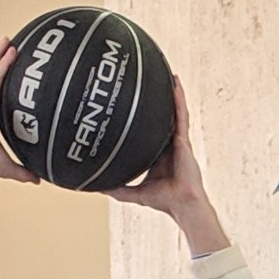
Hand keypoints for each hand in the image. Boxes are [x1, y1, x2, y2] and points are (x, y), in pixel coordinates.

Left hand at [107, 81, 229, 254]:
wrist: (181, 204)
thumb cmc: (163, 200)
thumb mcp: (132, 192)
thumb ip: (115, 188)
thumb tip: (94, 187)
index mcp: (156, 153)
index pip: (147, 130)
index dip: (142, 116)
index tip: (131, 102)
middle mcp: (167, 144)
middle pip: (161, 116)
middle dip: (158, 99)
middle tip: (148, 80)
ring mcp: (177, 140)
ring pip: (173, 111)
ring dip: (171, 92)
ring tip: (166, 74)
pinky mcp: (184, 140)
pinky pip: (181, 115)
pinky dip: (179, 98)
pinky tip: (175, 83)